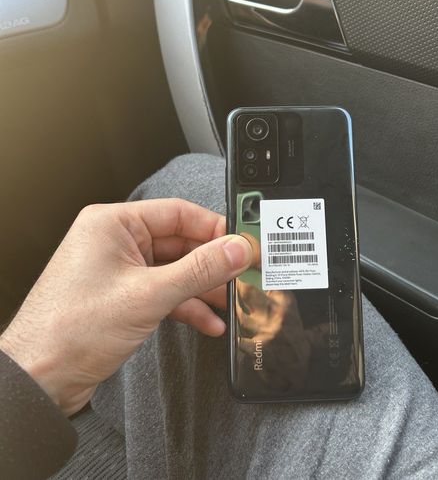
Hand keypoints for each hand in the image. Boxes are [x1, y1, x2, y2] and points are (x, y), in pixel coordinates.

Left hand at [0, 199, 251, 416]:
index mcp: (114, 224)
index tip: (243, 243)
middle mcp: (116, 241)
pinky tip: (208, 322)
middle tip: (242, 274)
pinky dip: (185, 306)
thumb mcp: (148, 295)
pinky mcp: (122, 296)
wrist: (39, 379)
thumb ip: (199, 270)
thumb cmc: (70, 330)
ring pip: (174, 269)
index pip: (178, 213)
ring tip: (229, 302)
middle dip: (211, 263)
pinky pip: (163, 292)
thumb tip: (235, 249)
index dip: (214, 227)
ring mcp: (119, 270)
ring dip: (202, 288)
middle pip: (179, 242)